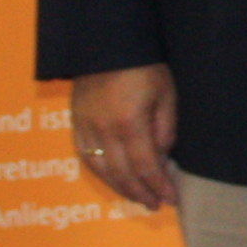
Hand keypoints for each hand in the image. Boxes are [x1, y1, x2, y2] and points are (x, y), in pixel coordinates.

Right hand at [72, 65, 178, 209]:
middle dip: (140, 193)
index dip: (158, 186)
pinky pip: (85, 156)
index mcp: (129, 123)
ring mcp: (86, 126)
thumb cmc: (143, 65)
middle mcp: (103, 129)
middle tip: (154, 204)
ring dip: (119, 188)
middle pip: (122, 174)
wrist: (107, 42)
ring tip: (136, 197)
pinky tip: (112, 179)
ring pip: (101, 170)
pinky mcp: (75, 121)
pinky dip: (100, 173)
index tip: (170, 199)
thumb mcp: (166, 93)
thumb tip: (161, 157)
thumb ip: (165, 128)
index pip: (145, 167)